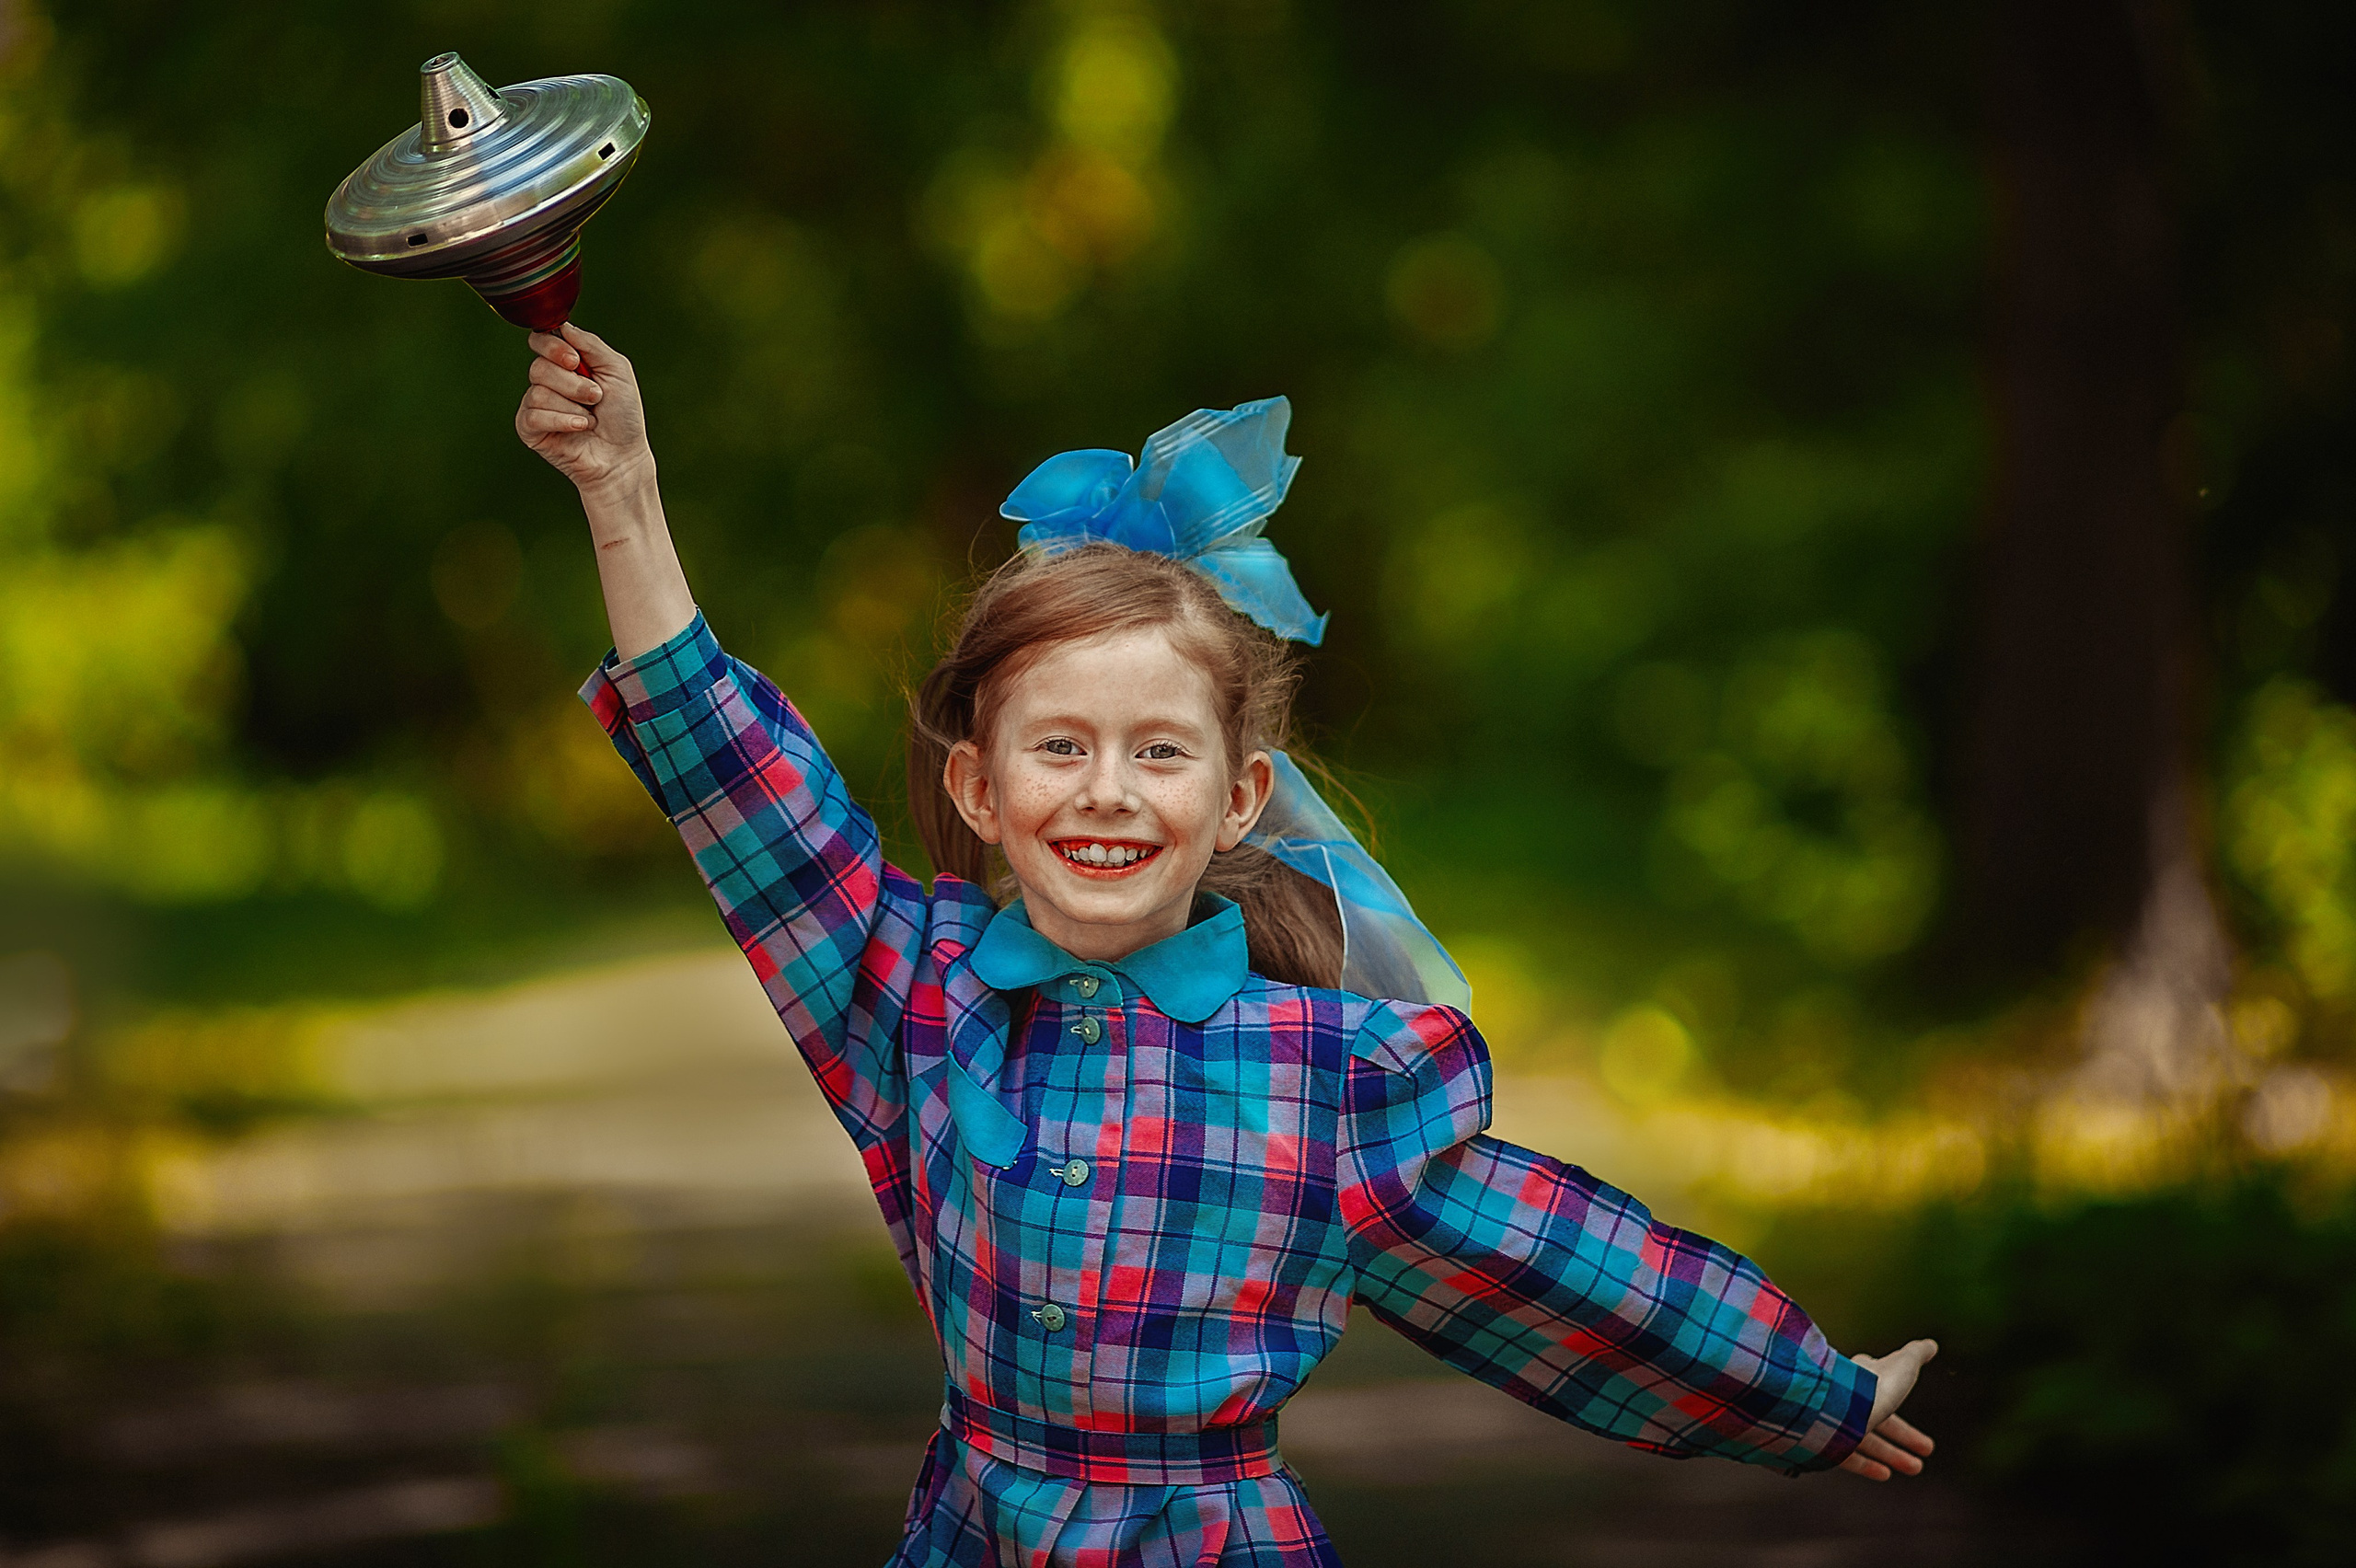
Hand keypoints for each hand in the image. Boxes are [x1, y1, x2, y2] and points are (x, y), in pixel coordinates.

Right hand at [514, 322, 652, 497]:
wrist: (623, 456)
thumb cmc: (623, 416)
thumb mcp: (617, 370)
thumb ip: (591, 344)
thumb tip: (563, 325)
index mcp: (565, 364)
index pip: (540, 341)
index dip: (553, 347)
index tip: (575, 361)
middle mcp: (548, 382)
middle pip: (539, 367)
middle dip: (573, 384)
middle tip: (595, 397)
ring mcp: (536, 406)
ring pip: (538, 393)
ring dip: (573, 406)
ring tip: (590, 419)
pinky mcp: (529, 429)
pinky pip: (534, 415)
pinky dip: (562, 421)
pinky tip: (580, 428)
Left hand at [1839, 1338, 1936, 1481]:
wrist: (1836, 1405)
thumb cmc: (1871, 1384)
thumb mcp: (1903, 1365)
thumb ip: (1916, 1355)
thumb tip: (1930, 1344)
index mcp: (1863, 1381)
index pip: (1887, 1395)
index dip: (1905, 1413)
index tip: (1923, 1434)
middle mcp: (1848, 1401)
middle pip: (1879, 1422)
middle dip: (1904, 1438)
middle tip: (1926, 1453)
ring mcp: (1835, 1423)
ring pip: (1865, 1441)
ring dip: (1891, 1455)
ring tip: (1915, 1468)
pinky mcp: (1824, 1443)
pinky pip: (1845, 1456)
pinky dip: (1865, 1465)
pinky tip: (1885, 1474)